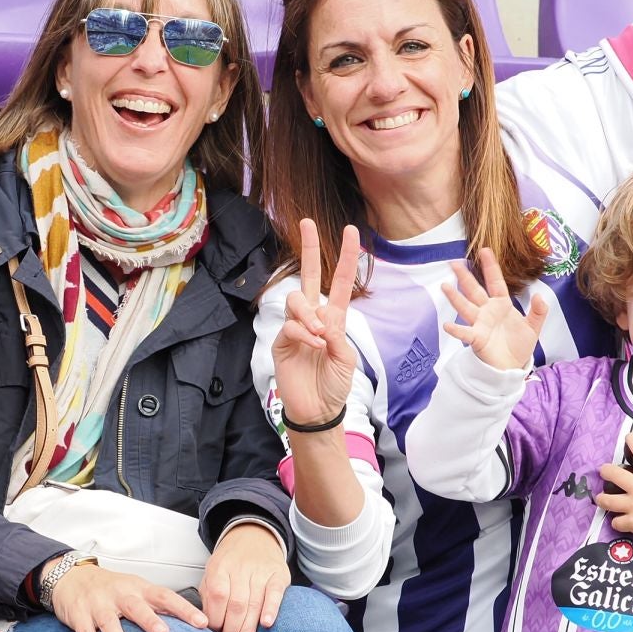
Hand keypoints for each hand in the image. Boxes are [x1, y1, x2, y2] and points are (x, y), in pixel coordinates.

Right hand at [49, 564, 207, 631]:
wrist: (71, 577)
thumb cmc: (111, 588)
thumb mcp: (136, 590)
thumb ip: (158, 606)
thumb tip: (191, 625)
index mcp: (139, 588)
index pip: (165, 596)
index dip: (184, 609)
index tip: (202, 623)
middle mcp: (120, 595)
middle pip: (136, 607)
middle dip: (149, 621)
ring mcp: (98, 604)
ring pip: (109, 622)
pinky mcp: (79, 616)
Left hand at [203, 523, 290, 631]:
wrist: (255, 536)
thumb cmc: (231, 562)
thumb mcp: (213, 572)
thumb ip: (208, 596)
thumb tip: (204, 627)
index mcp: (219, 568)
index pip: (216, 597)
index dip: (214, 620)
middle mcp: (240, 569)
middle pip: (236, 605)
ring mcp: (261, 571)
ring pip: (254, 604)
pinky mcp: (278, 574)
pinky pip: (275, 593)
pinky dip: (272, 608)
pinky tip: (267, 625)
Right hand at [272, 220, 361, 429]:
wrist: (318, 409)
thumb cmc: (335, 384)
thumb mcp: (347, 359)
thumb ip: (338, 337)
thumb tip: (321, 322)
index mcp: (334, 318)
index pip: (340, 282)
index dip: (346, 257)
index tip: (352, 231)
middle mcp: (313, 317)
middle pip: (308, 276)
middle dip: (308, 248)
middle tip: (307, 222)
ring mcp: (295, 327)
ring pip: (296, 299)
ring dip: (310, 314)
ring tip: (320, 335)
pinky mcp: (281, 341)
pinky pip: (290, 325)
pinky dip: (304, 333)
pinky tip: (313, 345)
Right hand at [439, 247, 548, 371]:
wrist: (512, 367)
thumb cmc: (519, 345)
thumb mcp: (534, 327)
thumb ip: (539, 311)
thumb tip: (539, 296)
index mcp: (502, 305)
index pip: (495, 282)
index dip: (490, 267)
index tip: (484, 250)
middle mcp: (487, 311)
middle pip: (474, 290)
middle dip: (465, 277)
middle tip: (453, 263)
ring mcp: (480, 324)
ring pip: (466, 307)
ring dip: (455, 298)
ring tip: (445, 286)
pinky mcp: (477, 339)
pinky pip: (465, 333)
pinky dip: (456, 330)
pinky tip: (447, 325)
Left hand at [594, 433, 632, 539]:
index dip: (632, 440)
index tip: (629, 438)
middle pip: (611, 474)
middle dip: (605, 471)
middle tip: (606, 472)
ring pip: (606, 500)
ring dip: (602, 498)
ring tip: (603, 497)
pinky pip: (616, 522)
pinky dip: (617, 521)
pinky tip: (620, 519)